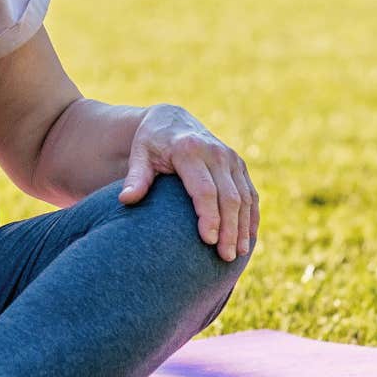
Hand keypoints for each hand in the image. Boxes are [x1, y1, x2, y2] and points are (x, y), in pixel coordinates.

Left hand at [116, 105, 259, 260]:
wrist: (172, 120)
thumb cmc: (151, 142)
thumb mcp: (140, 154)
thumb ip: (136, 177)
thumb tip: (125, 199)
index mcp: (190, 151)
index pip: (204, 189)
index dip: (208, 216)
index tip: (207, 241)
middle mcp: (216, 153)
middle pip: (229, 197)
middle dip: (229, 229)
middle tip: (226, 257)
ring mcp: (231, 158)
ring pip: (244, 197)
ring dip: (243, 226)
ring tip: (238, 253)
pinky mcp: (239, 164)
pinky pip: (251, 193)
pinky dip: (251, 215)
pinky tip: (249, 237)